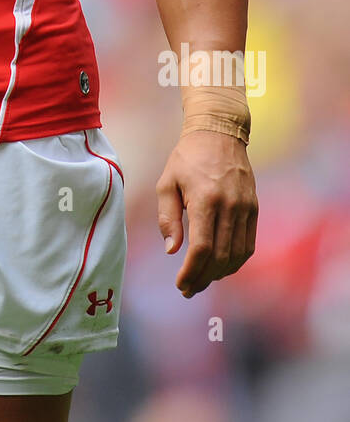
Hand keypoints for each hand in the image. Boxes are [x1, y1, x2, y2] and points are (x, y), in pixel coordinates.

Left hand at [156, 132, 257, 297]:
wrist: (219, 133)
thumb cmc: (187, 158)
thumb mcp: (167, 182)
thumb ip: (167, 217)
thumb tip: (172, 250)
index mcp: (205, 199)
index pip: (202, 247)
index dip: (191, 271)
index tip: (181, 284)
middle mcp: (229, 206)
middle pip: (220, 256)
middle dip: (203, 278)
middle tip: (188, 289)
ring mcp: (245, 208)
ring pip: (237, 254)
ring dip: (220, 274)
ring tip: (202, 280)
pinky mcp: (254, 208)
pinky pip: (248, 244)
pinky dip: (235, 261)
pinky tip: (220, 267)